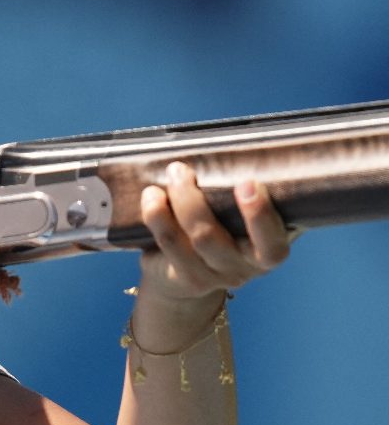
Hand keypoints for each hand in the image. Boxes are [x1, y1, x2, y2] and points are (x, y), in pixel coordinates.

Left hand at [138, 161, 292, 302]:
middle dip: (192, 201)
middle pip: (212, 238)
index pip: (272, 245)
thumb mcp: (238, 215)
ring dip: (175, 202)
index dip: (259, 216)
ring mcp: (213, 277)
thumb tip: (237, 146)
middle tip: (179, 169)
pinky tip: (151, 196)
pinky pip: (169, 245)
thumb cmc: (221, 230)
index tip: (245, 183)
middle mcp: (243, 269)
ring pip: (190, 239)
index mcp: (268, 251)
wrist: (186, 275)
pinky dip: (157, 216)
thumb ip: (244, 193)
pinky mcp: (186, 279)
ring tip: (168, 175)